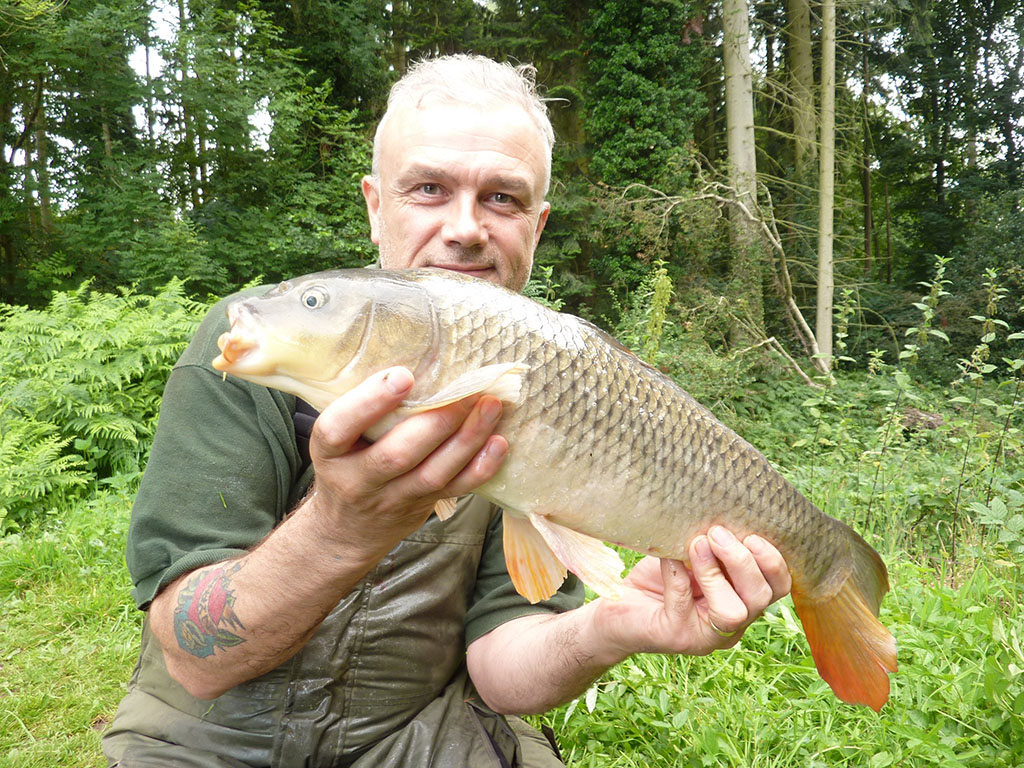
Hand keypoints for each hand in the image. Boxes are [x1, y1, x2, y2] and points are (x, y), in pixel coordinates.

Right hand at [305, 366, 507, 560]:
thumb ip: (360, 406)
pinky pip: (455, 490)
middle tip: (467, 390)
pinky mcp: (422, 507)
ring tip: (490, 407)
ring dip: (466, 439)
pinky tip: (499, 443)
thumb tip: (412, 356)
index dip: (370, 402)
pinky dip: (480, 468)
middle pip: (396, 455)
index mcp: (329, 452)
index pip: (338, 428)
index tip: (404, 375)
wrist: (345, 529)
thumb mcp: (337, 436)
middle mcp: (357, 479)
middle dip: (436, 422)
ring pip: (432, 474)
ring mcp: (391, 498)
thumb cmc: (344, 462)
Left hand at [592, 526, 791, 659]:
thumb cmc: (657, 578)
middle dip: (744, 561)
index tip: (752, 532)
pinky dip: (677, 574)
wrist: (615, 608)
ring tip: (696, 545)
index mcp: (744, 601)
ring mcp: (705, 636)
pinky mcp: (675, 636)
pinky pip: (683, 604)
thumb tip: (721, 510)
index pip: (779, 587)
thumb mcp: (691, 556)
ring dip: (716, 573)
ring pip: (733, 612)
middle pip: (762, 598)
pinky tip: (667, 556)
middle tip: (717, 533)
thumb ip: (712, 543)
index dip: (773, 561)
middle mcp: (732, 625)